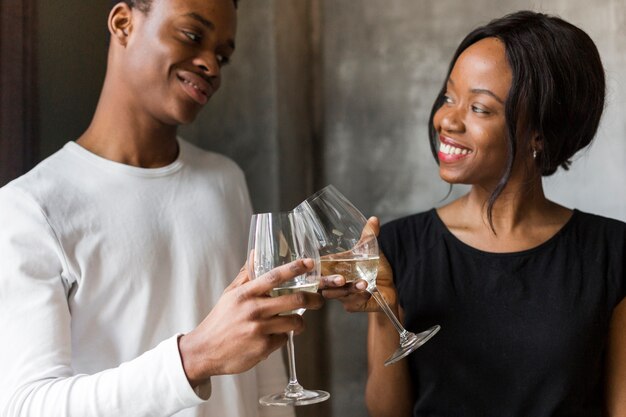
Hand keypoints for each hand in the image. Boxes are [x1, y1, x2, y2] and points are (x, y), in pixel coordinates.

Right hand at [178, 258, 323, 386]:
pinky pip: (283, 339)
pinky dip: (282, 337)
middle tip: (318, 300)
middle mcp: (253, 310)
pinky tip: (272, 337)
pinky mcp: (263, 348)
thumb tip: (255, 252)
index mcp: (245, 294)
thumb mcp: (230, 295)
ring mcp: (259, 329)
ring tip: (296, 322)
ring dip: (300, 322)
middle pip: (295, 299)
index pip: (274, 276)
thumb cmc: (220, 320)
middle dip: (313, 299)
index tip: (309, 263)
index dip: (294, 268)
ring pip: (294, 322)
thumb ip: (246, 275)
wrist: (205, 351)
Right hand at [318, 217, 397, 312]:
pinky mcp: (353, 305)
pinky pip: (353, 303)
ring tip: (363, 283)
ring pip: (338, 294)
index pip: (317, 268)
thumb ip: (369, 236)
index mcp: (334, 268)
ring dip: (350, 289)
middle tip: (341, 278)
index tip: (311, 264)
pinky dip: (361, 297)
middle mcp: (334, 282)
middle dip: (329, 282)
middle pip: (323, 284)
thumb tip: (374, 219)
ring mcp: (342, 295)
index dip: (311, 268)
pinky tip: (369, 291)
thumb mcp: (371, 251)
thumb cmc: (374, 269)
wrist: (389, 288)